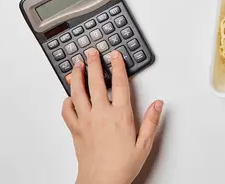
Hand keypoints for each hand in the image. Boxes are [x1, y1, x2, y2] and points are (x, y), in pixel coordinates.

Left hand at [62, 48, 163, 183]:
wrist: (101, 182)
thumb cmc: (122, 166)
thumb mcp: (144, 144)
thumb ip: (152, 122)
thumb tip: (157, 104)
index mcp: (120, 115)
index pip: (119, 83)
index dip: (117, 66)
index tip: (115, 55)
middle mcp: (101, 114)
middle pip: (95, 82)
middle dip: (93, 64)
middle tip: (92, 52)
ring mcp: (86, 121)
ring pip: (78, 92)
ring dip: (77, 76)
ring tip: (77, 66)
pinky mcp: (75, 129)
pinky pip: (67, 111)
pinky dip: (67, 101)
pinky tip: (68, 96)